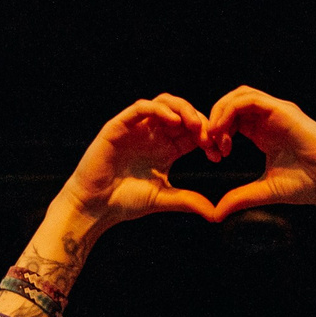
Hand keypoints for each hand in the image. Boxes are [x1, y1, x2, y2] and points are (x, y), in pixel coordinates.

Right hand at [55, 95, 218, 230]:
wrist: (95, 206)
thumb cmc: (125, 203)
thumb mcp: (163, 199)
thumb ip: (187, 200)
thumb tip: (215, 213)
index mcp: (165, 148)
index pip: (193, 132)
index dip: (209, 137)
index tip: (220, 153)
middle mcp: (152, 134)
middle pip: (183, 113)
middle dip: (201, 122)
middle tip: (211, 139)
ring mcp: (136, 128)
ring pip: (164, 103)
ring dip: (183, 109)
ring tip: (195, 126)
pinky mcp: (119, 126)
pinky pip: (142, 108)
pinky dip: (159, 110)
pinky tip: (173, 121)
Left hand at [200, 86, 315, 216]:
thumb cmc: (307, 185)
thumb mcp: (264, 190)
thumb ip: (240, 197)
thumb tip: (216, 213)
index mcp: (265, 132)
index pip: (233, 118)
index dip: (217, 133)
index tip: (214, 156)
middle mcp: (270, 118)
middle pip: (232, 102)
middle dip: (214, 120)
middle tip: (209, 145)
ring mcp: (277, 111)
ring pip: (238, 95)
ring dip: (220, 113)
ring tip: (216, 138)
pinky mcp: (282, 110)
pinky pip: (248, 100)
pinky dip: (230, 112)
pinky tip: (225, 134)